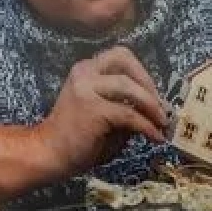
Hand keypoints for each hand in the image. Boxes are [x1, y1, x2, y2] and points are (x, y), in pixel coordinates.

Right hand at [37, 46, 167, 181]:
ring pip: (130, 87)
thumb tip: (157, 108)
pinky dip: (147, 126)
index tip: (154, 93)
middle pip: (125, 60)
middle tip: (161, 106)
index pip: (120, 56)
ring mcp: (87, 89)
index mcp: (86, 70)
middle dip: (148, 82)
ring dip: (152, 105)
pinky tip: (155, 137)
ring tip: (162, 122)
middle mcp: (85, 72)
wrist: (49, 154)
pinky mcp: (93, 110)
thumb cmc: (76, 136)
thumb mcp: (105, 113)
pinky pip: (129, 114)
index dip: (142, 72)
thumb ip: (126, 104)